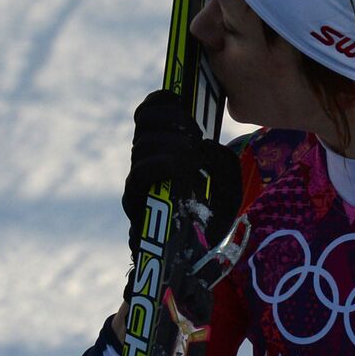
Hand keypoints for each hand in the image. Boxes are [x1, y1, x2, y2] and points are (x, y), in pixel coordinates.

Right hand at [121, 90, 241, 258]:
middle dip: (172, 120)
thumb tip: (211, 135)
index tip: (182, 99)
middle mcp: (142, 162)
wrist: (195, 256)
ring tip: (194, 155)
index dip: (161, 101)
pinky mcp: (135, 202)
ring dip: (172, 142)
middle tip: (196, 135)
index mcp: (159, 148)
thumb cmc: (209, 213)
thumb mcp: (219, 174)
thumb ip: (212, 151)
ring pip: (143, 145)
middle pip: (144, 124)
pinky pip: (141, 172)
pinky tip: (184, 166)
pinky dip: (164, 162)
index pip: (147, 113)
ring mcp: (136, 182)